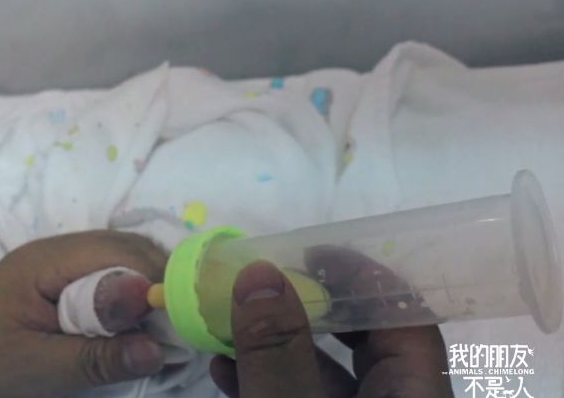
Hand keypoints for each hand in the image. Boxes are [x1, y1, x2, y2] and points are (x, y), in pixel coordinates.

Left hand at [0, 231, 167, 397]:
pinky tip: (137, 322)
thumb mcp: (39, 369)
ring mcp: (60, 260)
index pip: (117, 253)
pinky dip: (131, 294)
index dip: (155, 280)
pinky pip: (110, 273)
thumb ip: (96, 356)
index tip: (181, 318)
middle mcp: (56, 249)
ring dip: (148, 286)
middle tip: (178, 324)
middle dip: (158, 281)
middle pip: (126, 248)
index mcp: (46, 261)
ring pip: (123, 258)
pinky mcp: (63, 276)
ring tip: (163, 325)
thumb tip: (158, 347)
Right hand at [208, 261, 453, 397]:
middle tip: (264, 283)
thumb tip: (259, 274)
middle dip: (307, 306)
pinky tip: (224, 370)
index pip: (403, 313)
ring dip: (274, 345)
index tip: (309, 253)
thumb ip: (278, 348)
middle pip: (363, 341)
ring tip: (229, 321)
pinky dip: (266, 380)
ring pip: (325, 374)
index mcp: (414, 394)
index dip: (360, 275)